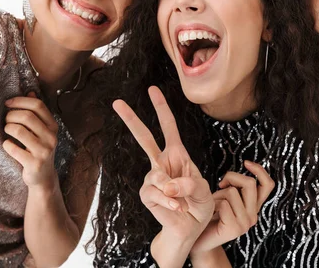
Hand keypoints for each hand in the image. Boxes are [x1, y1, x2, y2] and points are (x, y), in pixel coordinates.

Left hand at [2, 92, 58, 188]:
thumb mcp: (41, 130)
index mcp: (53, 126)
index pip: (38, 105)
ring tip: (7, 131)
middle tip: (6, 120)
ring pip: (18, 130)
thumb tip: (30, 92)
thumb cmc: (38, 150)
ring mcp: (44, 150)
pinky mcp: (34, 163)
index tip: (8, 103)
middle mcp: (51, 137)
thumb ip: (37, 112)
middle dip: (11, 115)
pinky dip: (6, 144)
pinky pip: (12, 148)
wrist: (43, 178)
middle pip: (27, 116)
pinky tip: (8, 145)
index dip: (20, 101)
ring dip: (7, 128)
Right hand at [113, 86, 214, 242]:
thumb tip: (165, 184)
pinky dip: (169, 202)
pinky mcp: (147, 195)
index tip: (152, 89)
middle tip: (116, 102)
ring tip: (183, 203)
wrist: (191, 228)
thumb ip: (188, 184)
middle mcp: (162, 163)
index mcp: (178, 155)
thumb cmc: (199, 205)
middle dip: (131, 119)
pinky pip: (155, 194)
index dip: (161, 108)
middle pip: (144, 138)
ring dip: (173, 191)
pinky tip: (177, 208)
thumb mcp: (202, 190)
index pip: (169, 127)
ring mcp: (153, 178)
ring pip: (156, 176)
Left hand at [191, 161, 273, 255]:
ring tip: (214, 204)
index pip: (268, 185)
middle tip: (221, 184)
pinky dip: (214, 204)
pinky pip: (224, 204)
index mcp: (254, 206)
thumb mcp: (227, 197)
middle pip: (249, 183)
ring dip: (219, 194)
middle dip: (231, 177)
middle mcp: (253, 215)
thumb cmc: (211, 215)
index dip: (259, 170)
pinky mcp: (234, 229)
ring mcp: (245, 223)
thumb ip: (237, 186)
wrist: (200, 241)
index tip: (246, 163)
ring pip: (233, 192)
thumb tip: (242, 168)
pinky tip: (210, 213)